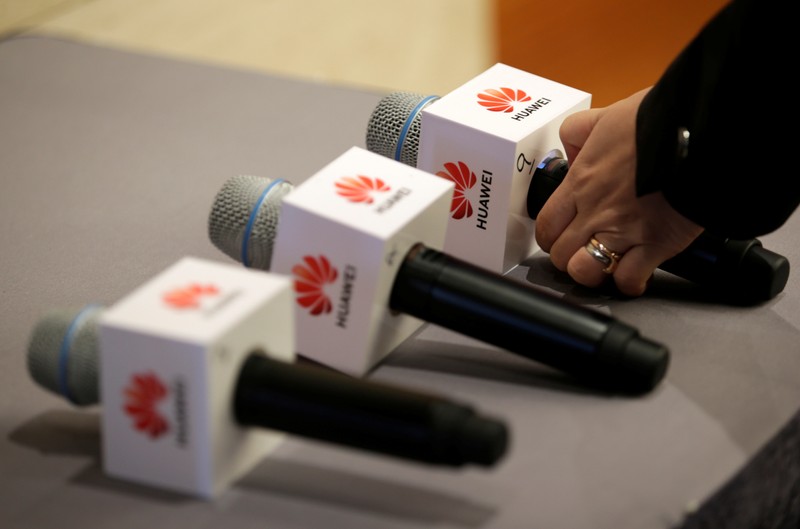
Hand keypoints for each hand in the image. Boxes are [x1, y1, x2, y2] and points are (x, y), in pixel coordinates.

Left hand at [535, 88, 702, 296]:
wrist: (703, 131)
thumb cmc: (660, 122)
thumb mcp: (608, 116)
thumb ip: (580, 131)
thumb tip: (572, 149)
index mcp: (581, 182)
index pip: (546, 224)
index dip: (550, 235)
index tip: (560, 235)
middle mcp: (595, 210)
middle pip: (559, 253)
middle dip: (567, 256)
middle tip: (582, 251)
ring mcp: (623, 230)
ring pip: (584, 272)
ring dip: (592, 272)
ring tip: (604, 264)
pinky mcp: (655, 244)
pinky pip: (629, 280)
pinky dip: (629, 283)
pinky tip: (634, 275)